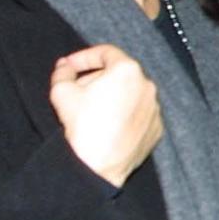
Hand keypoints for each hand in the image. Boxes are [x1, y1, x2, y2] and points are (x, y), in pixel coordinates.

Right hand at [48, 44, 162, 187]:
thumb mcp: (61, 92)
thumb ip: (63, 72)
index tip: (71, 67)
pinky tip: (109, 125)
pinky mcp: (157, 129)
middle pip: (119, 74)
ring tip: (92, 110)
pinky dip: (125, 115)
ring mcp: (155, 108)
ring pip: (131, 94)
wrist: (98, 166)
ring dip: (113, 96)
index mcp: (127, 70)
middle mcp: (147, 86)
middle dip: (97, 78)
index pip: (105, 53)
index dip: (84, 57)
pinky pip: (139, 114)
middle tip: (78, 90)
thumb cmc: (82, 126)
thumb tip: (65, 66)